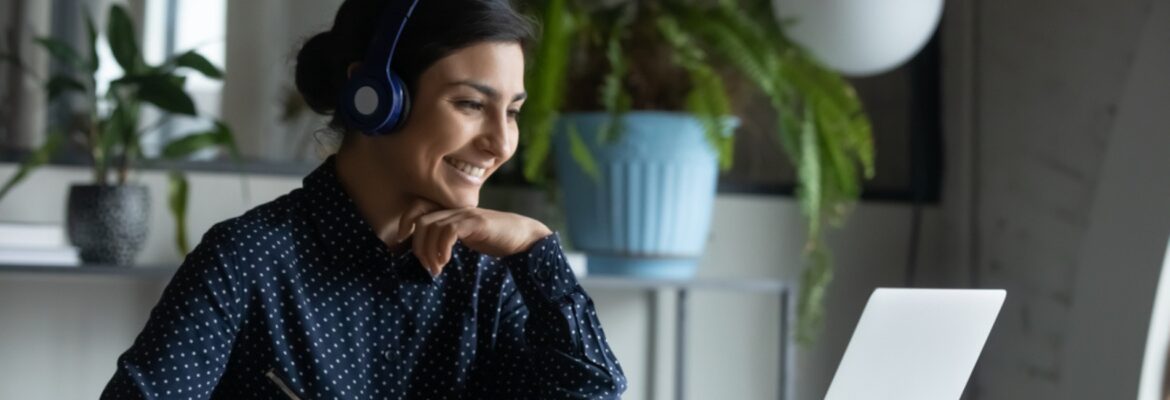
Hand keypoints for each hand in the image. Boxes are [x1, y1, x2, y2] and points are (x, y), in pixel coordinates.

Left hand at [394, 197, 553, 276]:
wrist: (523, 236)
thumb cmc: (495, 239)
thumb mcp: (467, 237)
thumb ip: (449, 238)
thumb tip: (428, 254)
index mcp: (451, 212)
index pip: (419, 207)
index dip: (405, 220)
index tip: (402, 239)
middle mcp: (456, 210)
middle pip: (421, 221)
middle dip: (418, 246)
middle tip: (427, 267)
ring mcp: (466, 215)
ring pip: (432, 227)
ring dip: (429, 252)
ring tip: (437, 269)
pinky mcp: (476, 223)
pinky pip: (449, 231)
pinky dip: (442, 248)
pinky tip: (446, 261)